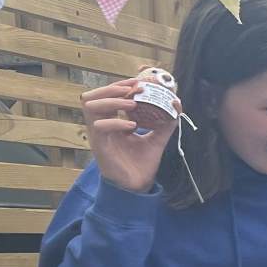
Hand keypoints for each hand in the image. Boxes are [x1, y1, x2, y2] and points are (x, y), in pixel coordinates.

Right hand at [84, 76, 175, 193]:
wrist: (138, 185)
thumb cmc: (142, 162)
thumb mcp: (157, 138)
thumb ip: (165, 122)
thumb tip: (176, 104)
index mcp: (111, 121)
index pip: (107, 95)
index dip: (120, 84)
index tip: (139, 81)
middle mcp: (101, 125)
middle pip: (92, 96)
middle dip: (113, 88)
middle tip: (134, 89)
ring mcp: (98, 135)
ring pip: (90, 106)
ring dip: (111, 100)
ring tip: (132, 104)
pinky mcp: (99, 146)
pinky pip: (99, 127)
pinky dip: (116, 122)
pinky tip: (132, 126)